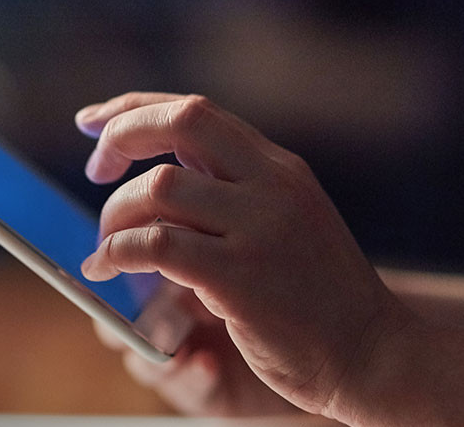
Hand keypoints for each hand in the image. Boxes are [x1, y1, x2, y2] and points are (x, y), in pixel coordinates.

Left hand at [75, 92, 417, 417]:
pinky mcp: (240, 277)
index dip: (134, 109)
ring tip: (107, 246)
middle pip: (179, 122)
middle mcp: (272, 186)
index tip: (92, 122)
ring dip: (115, 215)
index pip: (195, 110)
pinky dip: (117, 252)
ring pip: (158, 189)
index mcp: (279, 168)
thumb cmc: (318, 297)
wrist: (372, 354)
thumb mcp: (287, 221)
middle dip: (121, 136)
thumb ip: (234, 191)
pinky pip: (155, 246)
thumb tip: (159, 172)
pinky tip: (105, 269)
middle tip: (94, 171)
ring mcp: (259, 229)